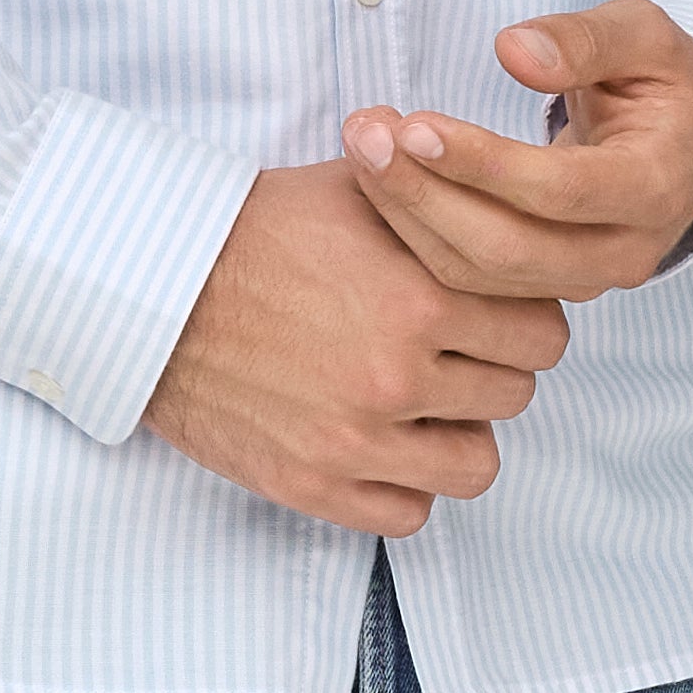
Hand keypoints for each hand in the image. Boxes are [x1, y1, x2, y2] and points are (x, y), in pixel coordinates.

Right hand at [144, 158, 573, 536]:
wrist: (150, 291)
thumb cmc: (245, 232)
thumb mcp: (350, 185)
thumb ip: (432, 190)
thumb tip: (483, 178)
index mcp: (421, 296)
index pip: (542, 330)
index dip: (523, 318)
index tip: (493, 315)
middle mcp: (399, 374)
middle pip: (515, 394)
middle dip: (491, 370)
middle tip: (454, 354)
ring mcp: (358, 438)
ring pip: (475, 465)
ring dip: (458, 434)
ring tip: (424, 407)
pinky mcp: (314, 484)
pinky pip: (410, 514)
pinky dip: (406, 485)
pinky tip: (383, 446)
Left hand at [334, 0, 692, 305]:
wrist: (689, 142)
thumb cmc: (662, 80)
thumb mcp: (643, 35)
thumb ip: (583, 39)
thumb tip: (513, 49)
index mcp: (654, 188)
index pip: (558, 191)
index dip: (482, 164)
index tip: (414, 125)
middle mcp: (624, 251)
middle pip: (508, 248)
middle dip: (426, 194)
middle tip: (365, 135)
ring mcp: (585, 279)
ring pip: (479, 275)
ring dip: (409, 215)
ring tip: (360, 148)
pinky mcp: (549, 288)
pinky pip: (469, 281)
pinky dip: (417, 234)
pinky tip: (379, 181)